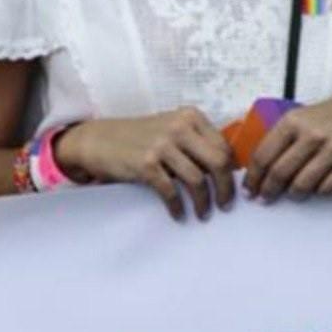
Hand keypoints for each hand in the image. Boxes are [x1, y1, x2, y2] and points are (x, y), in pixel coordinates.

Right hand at [61, 110, 234, 220]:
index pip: (224, 146)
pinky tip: (178, 215)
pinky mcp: (146, 164)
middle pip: (218, 161)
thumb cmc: (140, 137)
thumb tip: (225, 171)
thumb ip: (196, 142)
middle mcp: (180, 127)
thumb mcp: (172, 129)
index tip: (232, 188)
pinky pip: (171, 191)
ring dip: (203, 202)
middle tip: (225, 205)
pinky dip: (178, 207)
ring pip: (197, 180)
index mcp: (191, 117)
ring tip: (203, 214)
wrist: (99, 139)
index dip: (231, 170)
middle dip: (225, 187)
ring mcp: (162, 145)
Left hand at [245, 86, 331, 201]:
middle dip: (269, 191)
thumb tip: (258, 171)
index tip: (250, 190)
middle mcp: (313, 133)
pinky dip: (319, 191)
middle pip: (279, 173)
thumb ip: (282, 139)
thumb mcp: (304, 116)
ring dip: (294, 194)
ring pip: (301, 185)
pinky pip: (327, 188)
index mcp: (295, 120)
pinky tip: (319, 185)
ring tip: (295, 193)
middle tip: (267, 198)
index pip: (263, 156)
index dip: (253, 178)